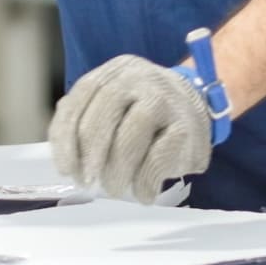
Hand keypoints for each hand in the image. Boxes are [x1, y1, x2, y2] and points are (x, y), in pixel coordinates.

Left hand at [49, 54, 210, 203]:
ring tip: (115, 188)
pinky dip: (144, 182)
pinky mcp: (185, 127)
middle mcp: (139, 79)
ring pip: (129, 138)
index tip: (66, 168)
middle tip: (87, 182)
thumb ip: (87, 118)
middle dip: (91, 155)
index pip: (82, 95)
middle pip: (104, 114)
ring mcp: (165, 100)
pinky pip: (157, 158)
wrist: (198, 108)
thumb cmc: (145, 112)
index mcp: (115, 71)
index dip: (67, 135)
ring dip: (117, 172)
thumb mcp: (115, 104)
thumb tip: (67, 157)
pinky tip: (143, 193)